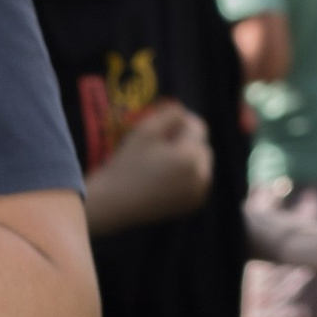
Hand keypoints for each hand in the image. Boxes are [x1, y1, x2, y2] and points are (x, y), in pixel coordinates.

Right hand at [82, 100, 212, 235]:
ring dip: (186, 157)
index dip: (179, 121)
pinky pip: (196, 180)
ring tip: (160, 159)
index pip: (197, 127)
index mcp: (192, 157)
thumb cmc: (128, 165)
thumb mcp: (147, 130)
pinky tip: (163, 176)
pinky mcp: (192, 204)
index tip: (160, 123)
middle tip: (159, 143)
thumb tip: (184, 112)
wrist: (114, 204)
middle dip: (185, 141)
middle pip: (202, 146)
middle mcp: (202, 177)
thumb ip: (171, 113)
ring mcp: (199, 193)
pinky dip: (186, 174)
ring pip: (200, 164)